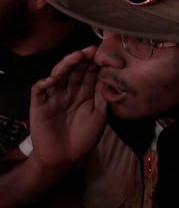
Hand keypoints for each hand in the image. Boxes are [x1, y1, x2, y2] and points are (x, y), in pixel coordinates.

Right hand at [29, 47, 105, 170]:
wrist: (66, 157)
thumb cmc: (85, 136)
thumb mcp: (99, 115)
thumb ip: (102, 97)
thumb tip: (110, 77)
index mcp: (84, 92)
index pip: (89, 73)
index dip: (95, 63)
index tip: (104, 54)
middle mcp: (69, 90)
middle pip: (74, 70)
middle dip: (83, 59)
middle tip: (92, 50)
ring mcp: (54, 96)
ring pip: (58, 75)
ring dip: (66, 65)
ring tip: (76, 57)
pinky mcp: (40, 104)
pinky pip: (39, 90)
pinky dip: (44, 83)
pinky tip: (52, 80)